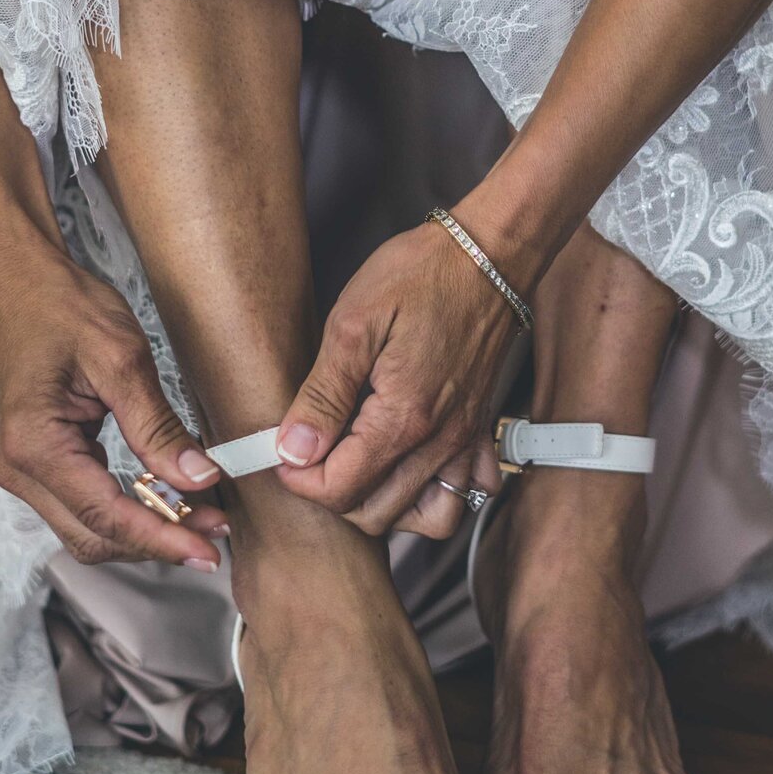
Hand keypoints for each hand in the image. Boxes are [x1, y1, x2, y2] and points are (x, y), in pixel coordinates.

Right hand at [0, 235, 226, 567]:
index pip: (106, 516)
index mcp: (34, 446)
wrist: (21, 279)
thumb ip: (159, 427)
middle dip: (157, 542)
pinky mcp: (36, 460)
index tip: (209, 552)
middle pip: (94, 537)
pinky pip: (83, 503)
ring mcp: (22, 468)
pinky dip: (127, 508)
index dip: (163, 540)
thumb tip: (199, 479)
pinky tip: (167, 496)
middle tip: (216, 536)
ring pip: (87, 528)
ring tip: (201, 518)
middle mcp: (18, 468)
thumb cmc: (63, 306)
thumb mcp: (122, 359)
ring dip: (144, 530)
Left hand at [274, 218, 521, 536]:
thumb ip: (323, 395)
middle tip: (310, 458)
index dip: (299, 481)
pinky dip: (436, 496)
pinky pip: (465, 491)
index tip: (283, 454)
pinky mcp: (479, 429)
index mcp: (403, 417)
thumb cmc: (422, 276)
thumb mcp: (353, 324)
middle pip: (376, 514)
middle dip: (332, 497)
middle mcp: (440, 440)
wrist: (488, 254)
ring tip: (355, 471)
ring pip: (425, 519)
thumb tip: (292, 449)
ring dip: (383, 508)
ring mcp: (465, 439)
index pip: (340, 489)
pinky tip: (408, 469)